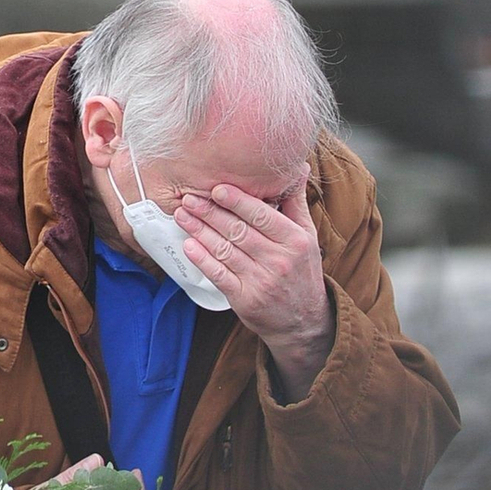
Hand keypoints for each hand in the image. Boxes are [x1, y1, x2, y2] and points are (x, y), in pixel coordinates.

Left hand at [175, 178, 334, 399]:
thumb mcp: (307, 237)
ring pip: (225, 250)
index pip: (262, 216)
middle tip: (189, 198)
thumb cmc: (302, 272)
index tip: (217, 188)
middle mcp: (279, 261)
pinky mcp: (245, 299)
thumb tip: (297, 167)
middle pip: (239, 231)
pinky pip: (219, 275)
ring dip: (200, 231)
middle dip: (210, 213)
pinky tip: (189, 245)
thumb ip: (296, 203)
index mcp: (295, 241)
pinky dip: (202, 259)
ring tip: (183, 215)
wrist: (302, 322)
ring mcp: (261, 282)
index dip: (238, 201)